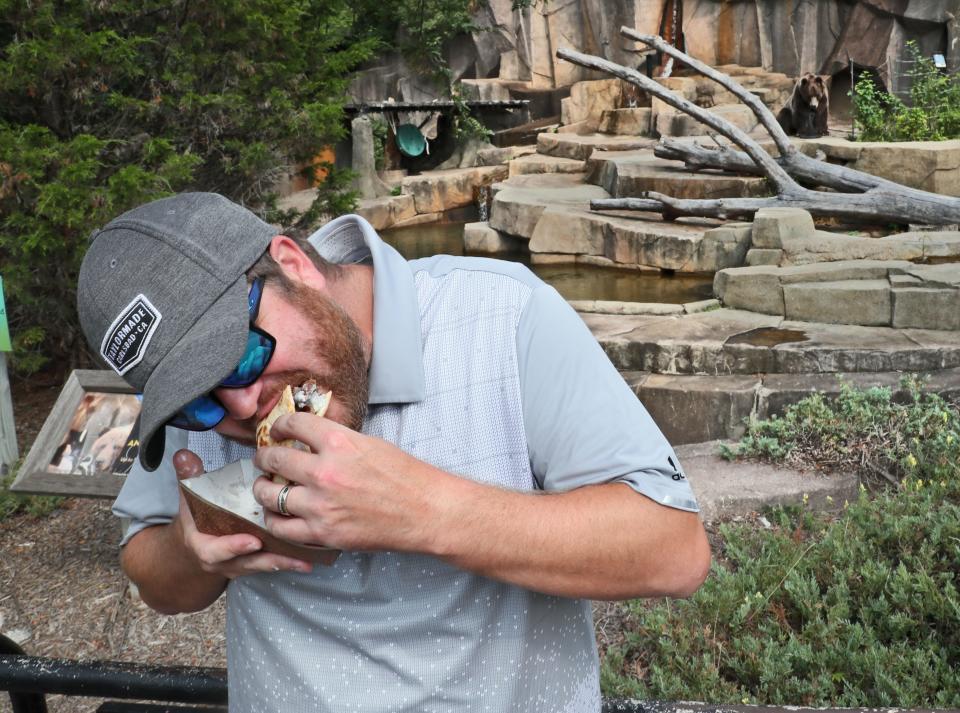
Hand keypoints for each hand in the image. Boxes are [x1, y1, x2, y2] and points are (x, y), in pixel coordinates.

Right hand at [173, 449, 312, 576]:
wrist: (195, 542)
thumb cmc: (196, 514)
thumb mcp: (189, 496)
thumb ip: (188, 477)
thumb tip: (184, 455)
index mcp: (203, 545)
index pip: (214, 552)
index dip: (232, 547)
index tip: (252, 541)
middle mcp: (222, 560)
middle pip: (244, 563)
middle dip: (266, 559)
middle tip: (288, 553)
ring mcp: (240, 564)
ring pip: (262, 565)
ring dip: (284, 562)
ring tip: (305, 559)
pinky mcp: (255, 563)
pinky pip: (272, 564)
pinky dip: (289, 561)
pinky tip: (309, 560)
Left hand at [252, 412, 449, 552]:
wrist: (425, 510)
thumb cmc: (405, 476)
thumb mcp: (369, 444)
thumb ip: (336, 441)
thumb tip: (308, 440)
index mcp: (339, 442)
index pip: (293, 424)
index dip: (279, 426)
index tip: (277, 431)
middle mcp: (324, 471)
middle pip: (273, 459)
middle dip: (264, 457)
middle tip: (264, 459)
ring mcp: (321, 505)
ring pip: (269, 495)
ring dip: (262, 489)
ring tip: (265, 488)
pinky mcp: (323, 533)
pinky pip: (282, 527)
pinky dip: (275, 520)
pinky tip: (278, 514)